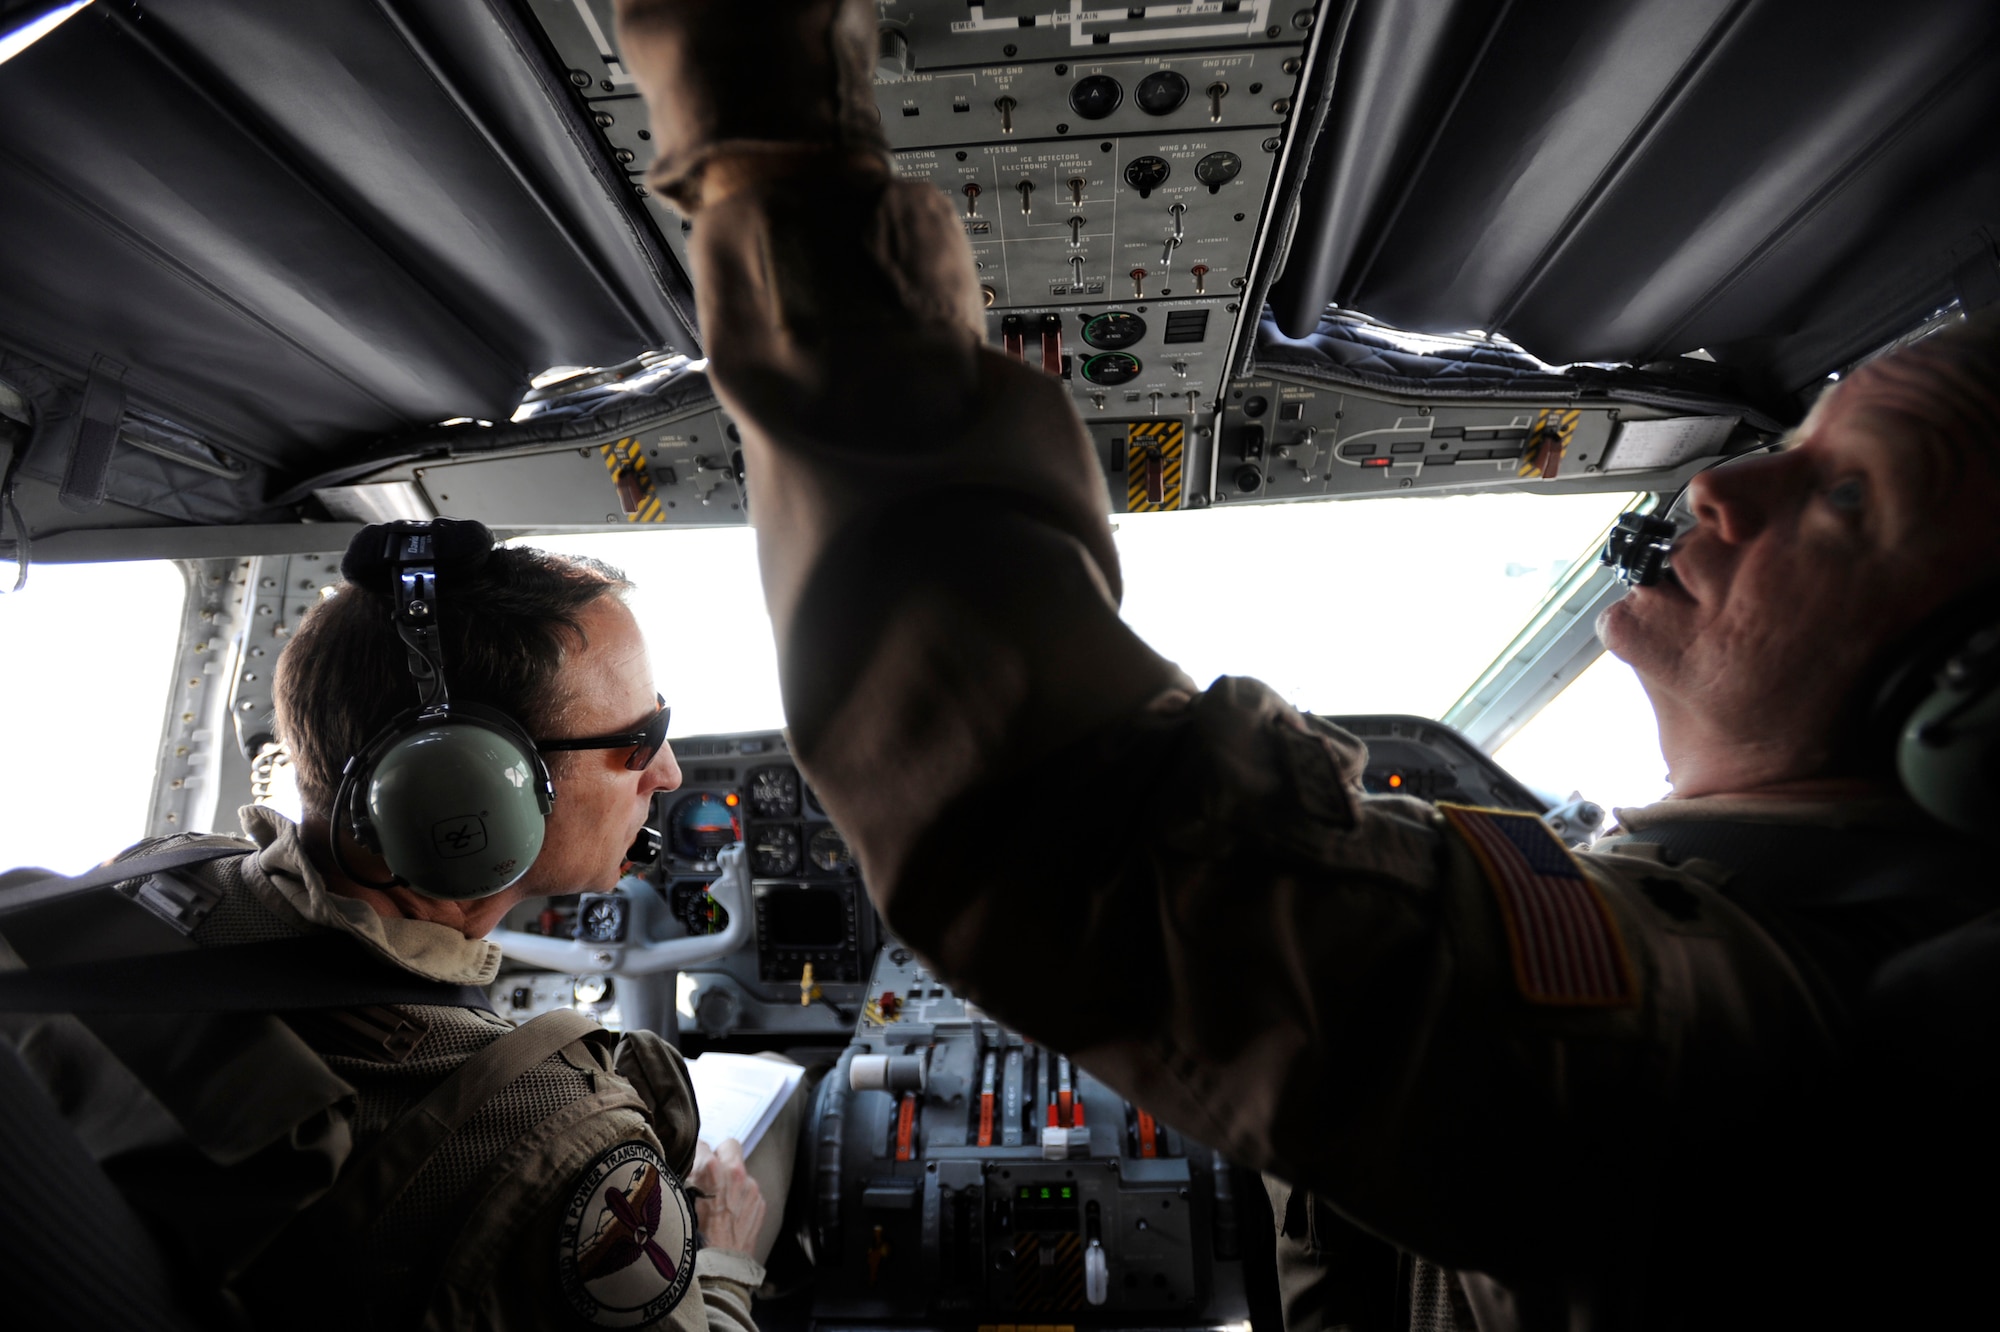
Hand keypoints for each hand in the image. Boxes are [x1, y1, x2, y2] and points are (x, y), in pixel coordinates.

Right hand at [689, 1138, 765, 1255]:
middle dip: (719, 1155)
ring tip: (717, 1200)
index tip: (691, 1163)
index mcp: (710, 1169)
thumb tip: (684, 1169)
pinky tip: (728, 1214)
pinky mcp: (760, 1203)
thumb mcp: (678, 1202)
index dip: (694, 1155)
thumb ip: (684, 1179)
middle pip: (728, 1145)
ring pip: (740, 1170)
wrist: (718, 1269)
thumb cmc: (692, 1239)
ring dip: (730, 1178)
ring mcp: (751, 1188)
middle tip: (708, 1171)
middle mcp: (735, 1173)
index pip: (701, 1144)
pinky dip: (740, 1196)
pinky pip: (748, 1190)